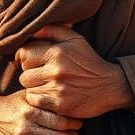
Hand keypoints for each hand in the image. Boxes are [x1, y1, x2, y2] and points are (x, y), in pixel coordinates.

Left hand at [16, 26, 134, 118]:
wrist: (109, 86)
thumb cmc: (89, 60)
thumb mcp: (75, 39)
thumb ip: (52, 30)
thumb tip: (33, 30)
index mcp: (57, 53)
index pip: (24, 54)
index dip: (24, 57)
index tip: (29, 61)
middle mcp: (55, 71)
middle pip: (24, 74)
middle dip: (29, 74)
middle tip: (39, 74)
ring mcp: (57, 89)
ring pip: (28, 89)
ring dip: (34, 87)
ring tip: (45, 85)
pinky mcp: (60, 105)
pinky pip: (35, 101)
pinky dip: (38, 99)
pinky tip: (48, 95)